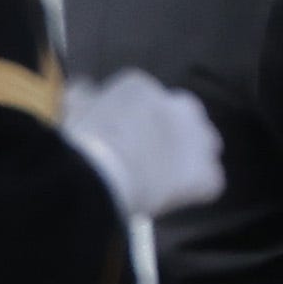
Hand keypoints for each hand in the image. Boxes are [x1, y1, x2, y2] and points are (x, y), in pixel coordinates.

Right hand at [66, 70, 223, 220]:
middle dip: (168, 130)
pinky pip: (206, 181)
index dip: (130, 117)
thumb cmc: (81, 139)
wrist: (99, 175)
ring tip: (159, 176)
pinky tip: (168, 196)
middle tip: (143, 152)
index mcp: (141, 86)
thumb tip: (86, 89)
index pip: (142, 98)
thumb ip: (85, 96)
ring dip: (186, 156)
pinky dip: (192, 189)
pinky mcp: (209, 175)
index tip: (117, 132)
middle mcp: (179, 105)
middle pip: (182, 116)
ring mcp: (200, 140)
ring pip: (202, 146)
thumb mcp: (72, 107)